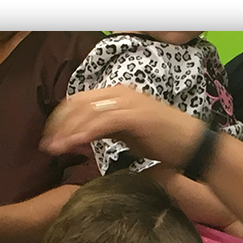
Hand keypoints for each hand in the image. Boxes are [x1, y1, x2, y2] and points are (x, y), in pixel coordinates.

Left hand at [41, 85, 203, 168]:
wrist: (194, 147)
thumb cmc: (167, 143)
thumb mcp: (131, 134)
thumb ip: (110, 129)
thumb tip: (87, 134)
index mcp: (118, 95)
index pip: (80, 101)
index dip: (62, 119)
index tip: (52, 139)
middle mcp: (120, 93)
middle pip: (78, 104)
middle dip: (59, 125)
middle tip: (47, 146)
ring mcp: (128, 102)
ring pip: (87, 112)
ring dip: (67, 131)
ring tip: (55, 149)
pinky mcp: (135, 115)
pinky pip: (102, 122)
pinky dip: (85, 133)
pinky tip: (74, 145)